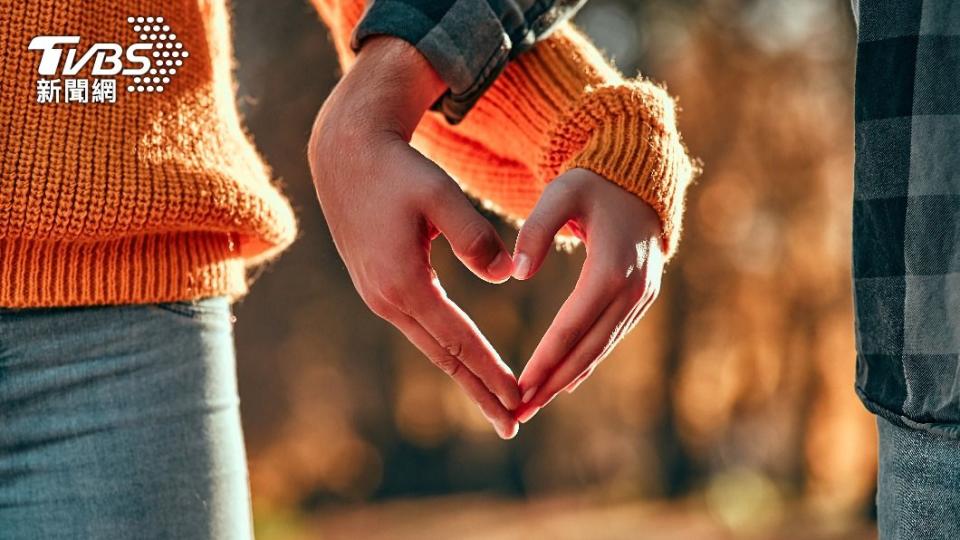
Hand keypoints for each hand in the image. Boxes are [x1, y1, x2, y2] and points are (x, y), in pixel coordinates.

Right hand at [308, 37, 520, 438]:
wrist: (346, 155)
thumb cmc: (398, 170)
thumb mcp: (440, 195)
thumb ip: (474, 236)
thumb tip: (505, 276)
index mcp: (403, 282)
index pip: (458, 340)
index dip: (491, 371)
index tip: (519, 398)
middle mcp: (386, 299)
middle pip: (443, 358)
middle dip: (479, 392)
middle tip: (512, 425)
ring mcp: (379, 296)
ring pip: (432, 347)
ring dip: (465, 376)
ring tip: (495, 404)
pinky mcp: (380, 288)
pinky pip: (421, 329)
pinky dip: (448, 351)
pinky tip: (466, 363)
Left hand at [512, 168, 664, 422]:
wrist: (638, 180)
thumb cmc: (592, 184)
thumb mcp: (561, 193)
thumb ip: (535, 230)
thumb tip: (517, 273)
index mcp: (612, 267)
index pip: (573, 324)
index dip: (546, 359)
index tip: (520, 386)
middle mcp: (633, 289)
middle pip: (588, 348)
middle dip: (553, 383)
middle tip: (519, 412)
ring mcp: (642, 297)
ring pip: (601, 349)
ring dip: (567, 380)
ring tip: (533, 405)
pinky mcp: (641, 299)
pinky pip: (610, 338)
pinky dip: (586, 363)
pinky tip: (563, 383)